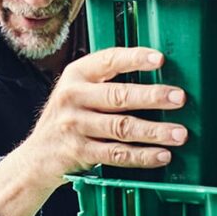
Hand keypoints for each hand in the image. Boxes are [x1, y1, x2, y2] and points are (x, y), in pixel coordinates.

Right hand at [21, 46, 187, 190]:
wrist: (37, 156)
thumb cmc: (68, 116)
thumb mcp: (77, 89)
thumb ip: (106, 80)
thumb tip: (157, 74)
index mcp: (76, 75)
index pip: (109, 60)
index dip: (136, 59)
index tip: (160, 59)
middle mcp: (73, 97)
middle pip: (118, 96)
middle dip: (153, 96)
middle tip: (179, 98)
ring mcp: (75, 126)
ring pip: (122, 128)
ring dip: (155, 131)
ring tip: (180, 133)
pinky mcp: (80, 153)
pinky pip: (118, 155)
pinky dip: (143, 156)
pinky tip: (163, 155)